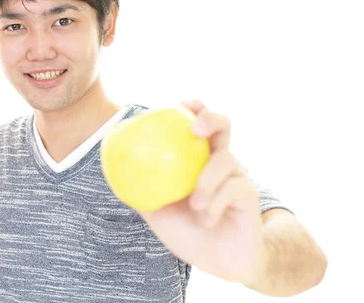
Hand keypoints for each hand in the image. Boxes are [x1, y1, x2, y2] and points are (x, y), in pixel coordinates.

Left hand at [138, 99, 262, 284]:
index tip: (181, 103)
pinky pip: (233, 189)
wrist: (218, 261)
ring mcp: (236, 176)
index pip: (199, 125)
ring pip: (226, 160)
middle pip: (223, 126)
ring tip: (194, 204)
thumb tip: (114, 174)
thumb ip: (140, 191)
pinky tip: (206, 219)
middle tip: (194, 129)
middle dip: (210, 119)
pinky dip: (215, 204)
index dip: (194, 108)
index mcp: (198, 160)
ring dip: (206, 181)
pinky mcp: (249, 194)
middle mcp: (219, 162)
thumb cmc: (187, 232)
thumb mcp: (158, 211)